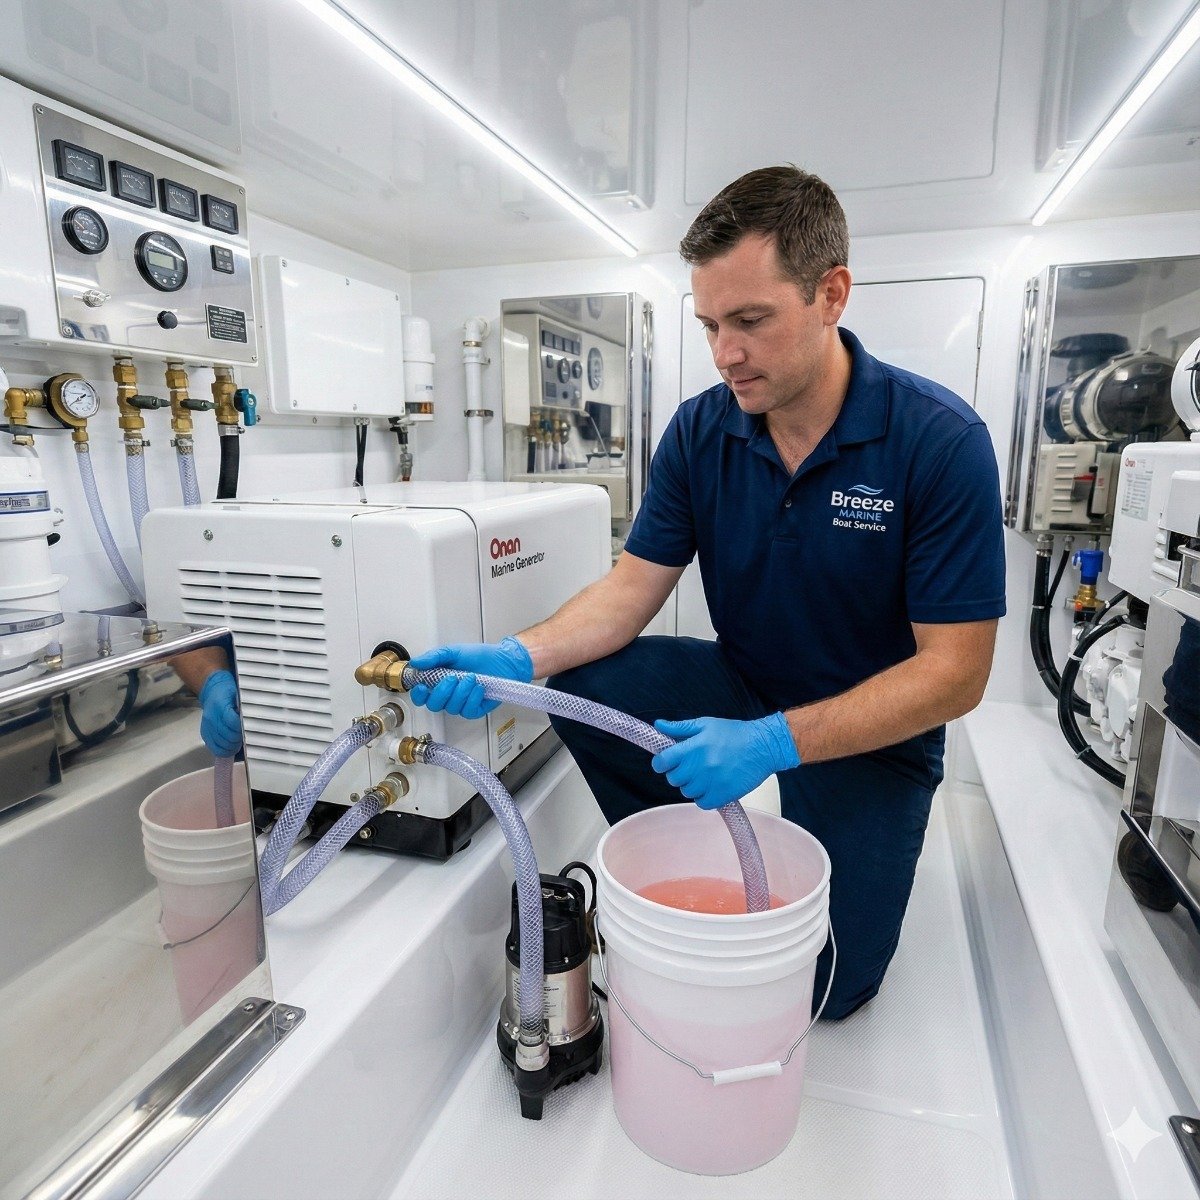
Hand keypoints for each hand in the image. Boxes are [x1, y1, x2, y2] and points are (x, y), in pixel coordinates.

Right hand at [199, 669, 241, 756]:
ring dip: (232, 747)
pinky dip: (223, 751)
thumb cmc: (228, 692)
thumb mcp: (239, 694)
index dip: (243, 729)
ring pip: (221, 744)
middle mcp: (211, 717)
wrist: (213, 691)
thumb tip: (253, 720)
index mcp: (220, 704)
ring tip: (239, 744)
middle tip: (246, 739)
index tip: (249, 730)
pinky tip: (231, 748)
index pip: (233, 722)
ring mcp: (206, 726)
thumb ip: (245, 706)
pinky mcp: (204, 733)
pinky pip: (213, 747)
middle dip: (239, 739)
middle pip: (227, 736)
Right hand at [408, 637, 533, 719]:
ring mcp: (461, 703)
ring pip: (452, 708)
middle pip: (434, 705)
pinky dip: (473, 698)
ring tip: (472, 677)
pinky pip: (468, 711)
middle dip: (443, 691)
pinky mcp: (475, 710)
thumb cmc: (478, 656)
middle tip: (454, 677)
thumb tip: (415, 663)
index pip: (421, 696)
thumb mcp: (453, 651)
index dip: (419, 695)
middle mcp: (448, 695)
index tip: (423, 687)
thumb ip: (434, 657)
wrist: (502, 660)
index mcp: (438, 682)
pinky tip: (479, 688)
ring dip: (462, 692)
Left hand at [651, 712, 799, 809]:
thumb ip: (680, 728)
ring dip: (692, 785)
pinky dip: (703, 797)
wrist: (763, 747)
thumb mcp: (705, 725)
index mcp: (694, 747)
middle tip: (690, 767)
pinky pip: (702, 803)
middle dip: (678, 773)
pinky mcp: (724, 794)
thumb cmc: (735, 734)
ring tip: (703, 775)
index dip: (661, 763)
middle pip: (674, 779)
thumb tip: (658, 725)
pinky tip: (711, 786)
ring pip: (687, 792)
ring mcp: (712, 782)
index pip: (663, 761)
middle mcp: (702, 765)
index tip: (665, 762)